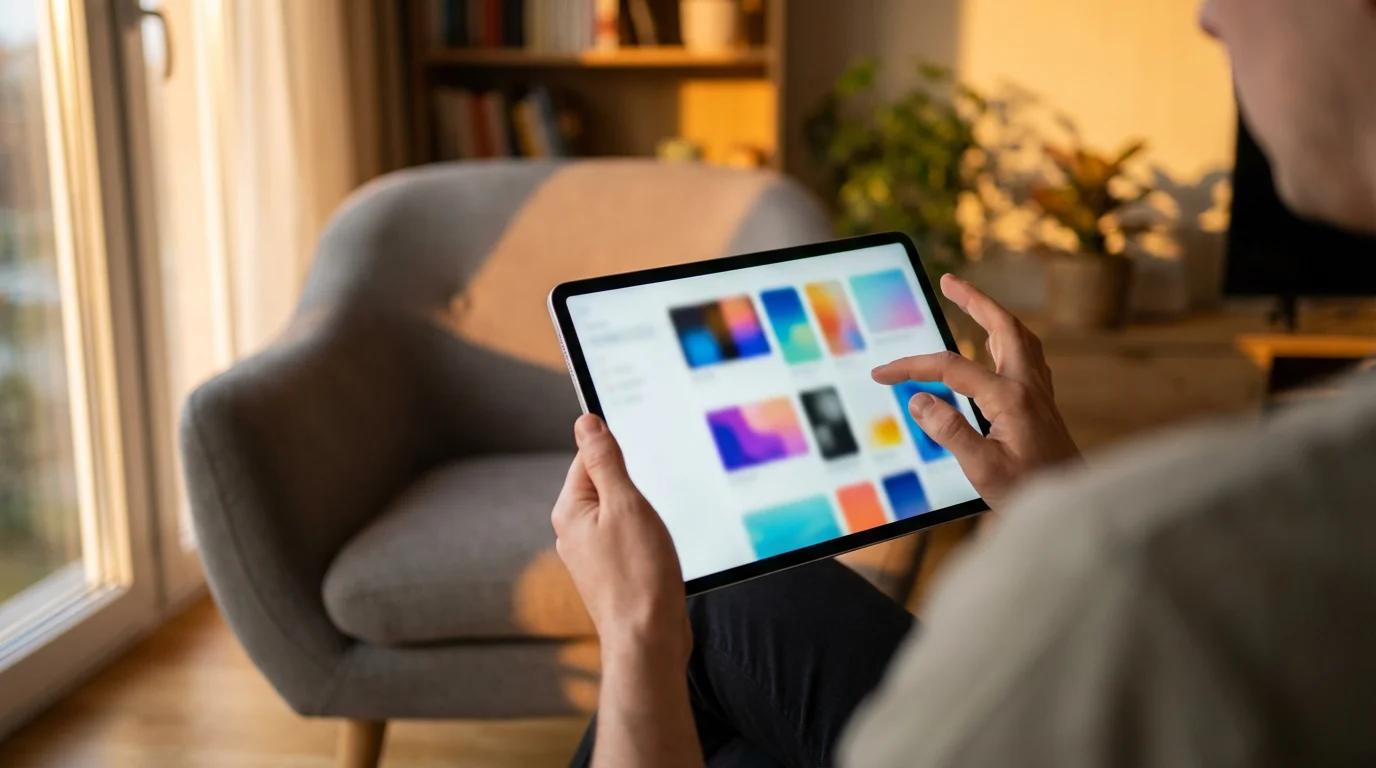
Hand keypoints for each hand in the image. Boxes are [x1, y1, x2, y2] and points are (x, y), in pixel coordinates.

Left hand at [552, 415, 690, 664]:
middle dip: (634, 487)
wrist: (648, 639)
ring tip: (657, 534)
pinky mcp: (612, 574)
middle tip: (655, 504)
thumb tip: (586, 422)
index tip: (644, 458)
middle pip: (605, 485)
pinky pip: (628, 539)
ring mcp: (592, 556)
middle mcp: (573, 533)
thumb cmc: (639, 575)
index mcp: (570, 511)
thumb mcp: (626, 504)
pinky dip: (646, 538)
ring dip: (643, 515)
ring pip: (620, 514)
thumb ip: (605, 461)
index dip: (618, 454)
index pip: (588, 459)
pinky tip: (659, 552)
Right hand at [872, 274, 1080, 511]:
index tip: (883, 374)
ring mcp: (1040, 393)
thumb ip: (950, 431)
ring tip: (973, 303)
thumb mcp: (982, 469)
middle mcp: (1029, 387)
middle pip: (1003, 327)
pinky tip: (999, 347)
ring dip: (994, 315)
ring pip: (1019, 338)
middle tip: (949, 281)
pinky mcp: (1044, 405)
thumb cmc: (1030, 492)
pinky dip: (1008, 339)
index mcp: (1010, 398)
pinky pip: (1027, 356)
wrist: (1075, 506)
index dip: (912, 367)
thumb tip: (919, 399)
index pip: (951, 368)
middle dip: (975, 301)